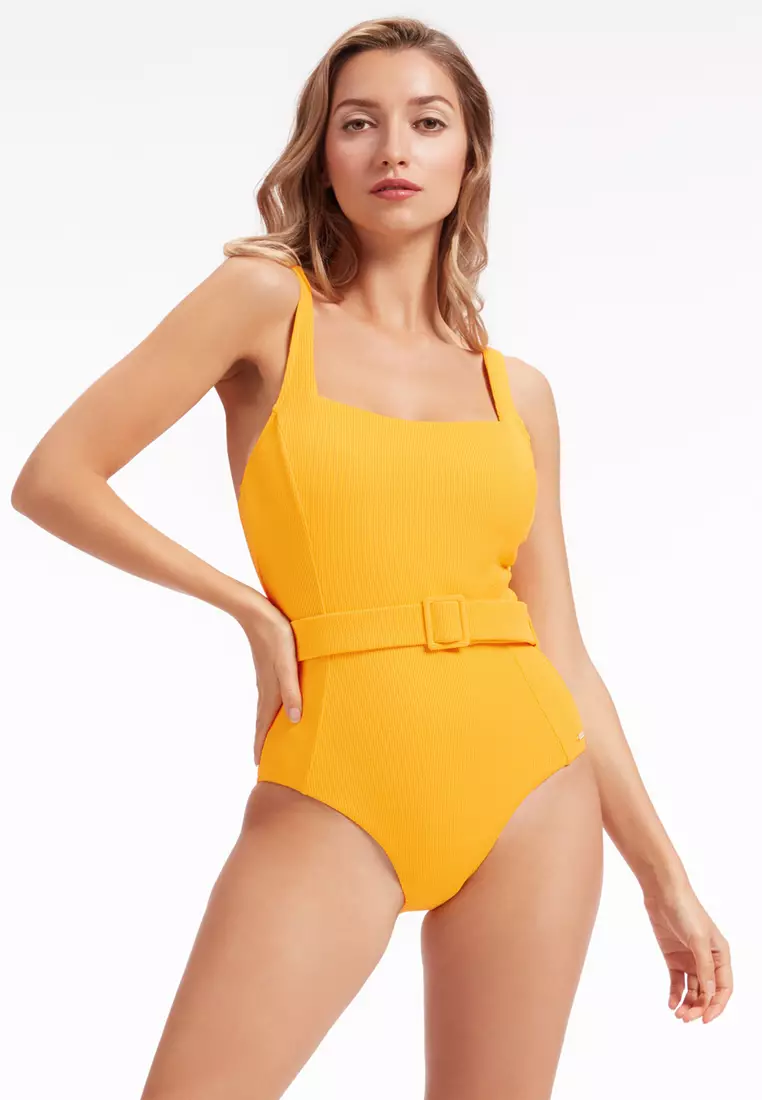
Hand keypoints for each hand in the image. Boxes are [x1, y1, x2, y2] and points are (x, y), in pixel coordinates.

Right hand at [235, 594, 302, 765]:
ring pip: (267, 707)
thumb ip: (291, 690)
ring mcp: (266, 677)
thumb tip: (295, 720)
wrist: (256, 611)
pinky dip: (273, 706)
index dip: (261, 745)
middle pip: (263, 720)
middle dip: (263, 739)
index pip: (263, 726)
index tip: (258, 765)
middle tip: (262, 757)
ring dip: (267, 723)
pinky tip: (279, 701)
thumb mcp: (287, 663)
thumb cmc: (276, 636)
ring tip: (270, 735)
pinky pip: (271, 693)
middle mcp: (266, 688)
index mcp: (270, 691)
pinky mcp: (269, 666)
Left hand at [642, 877, 732, 1022]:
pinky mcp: (674, 958)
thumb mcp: (699, 940)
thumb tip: (710, 994)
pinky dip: (675, 994)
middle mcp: (707, 960)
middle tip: (686, 1018)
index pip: (724, 988)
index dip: (717, 1005)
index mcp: (721, 955)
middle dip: (699, 1007)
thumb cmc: (686, 911)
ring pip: (693, 990)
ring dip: (687, 1004)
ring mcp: (690, 960)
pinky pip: (677, 982)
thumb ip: (705, 967)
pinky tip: (671, 1004)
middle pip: (707, 992)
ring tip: (678, 1015)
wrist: (663, 893)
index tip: (706, 1019)